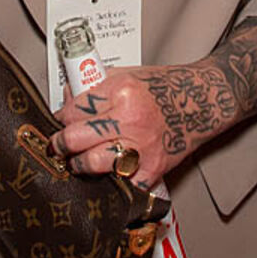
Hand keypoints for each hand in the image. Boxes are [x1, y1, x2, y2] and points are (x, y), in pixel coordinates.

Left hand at [52, 66, 205, 188]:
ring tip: (76, 161)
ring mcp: (141, 146)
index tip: (60, 122)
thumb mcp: (127, 75)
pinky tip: (105, 173)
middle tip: (57, 146)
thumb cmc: (164, 88)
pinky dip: (109, 180)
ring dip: (78, 164)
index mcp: (122, 91)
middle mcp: (131, 119)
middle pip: (76, 138)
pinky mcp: (151, 169)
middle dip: (60, 144)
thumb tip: (68, 99)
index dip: (61, 117)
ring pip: (91, 164)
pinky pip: (119, 182)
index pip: (74, 110)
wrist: (200, 102)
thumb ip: (96, 86)